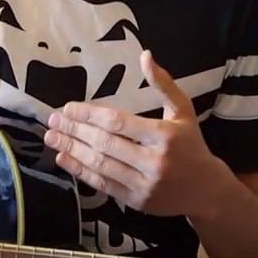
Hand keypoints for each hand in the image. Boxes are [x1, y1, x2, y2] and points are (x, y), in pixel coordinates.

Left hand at [43, 50, 230, 218]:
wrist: (206, 190)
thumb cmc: (191, 144)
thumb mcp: (182, 110)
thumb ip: (163, 84)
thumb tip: (145, 55)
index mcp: (163, 135)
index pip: (117, 122)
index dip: (89, 115)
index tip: (67, 108)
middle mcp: (153, 161)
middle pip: (105, 144)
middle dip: (74, 131)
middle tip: (51, 120)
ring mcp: (144, 184)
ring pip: (100, 165)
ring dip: (71, 150)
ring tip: (51, 137)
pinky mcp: (136, 202)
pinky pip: (102, 185)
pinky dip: (80, 171)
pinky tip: (63, 159)